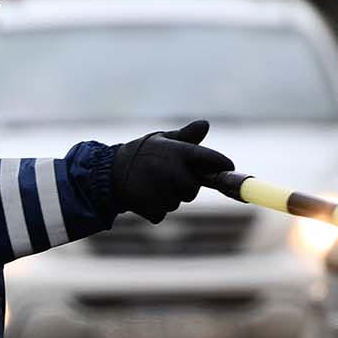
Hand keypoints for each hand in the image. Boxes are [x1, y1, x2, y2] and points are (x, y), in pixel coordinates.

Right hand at [109, 120, 233, 223]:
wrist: (108, 173)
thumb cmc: (142, 153)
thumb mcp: (162, 140)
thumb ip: (186, 137)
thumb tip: (205, 124)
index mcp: (176, 152)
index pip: (208, 158)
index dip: (221, 163)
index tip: (230, 166)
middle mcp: (171, 171)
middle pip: (192, 188)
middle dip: (185, 185)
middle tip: (168, 176)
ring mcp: (160, 191)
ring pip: (176, 201)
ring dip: (168, 196)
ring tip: (151, 184)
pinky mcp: (151, 209)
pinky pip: (162, 213)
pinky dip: (154, 208)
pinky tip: (143, 195)